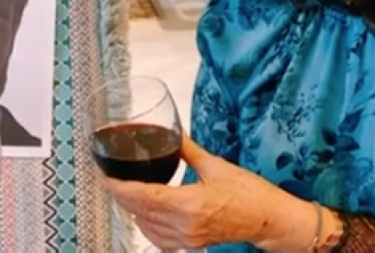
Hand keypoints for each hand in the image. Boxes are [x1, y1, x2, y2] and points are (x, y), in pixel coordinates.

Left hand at [103, 136, 320, 250]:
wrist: (269, 219)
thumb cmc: (250, 193)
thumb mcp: (216, 165)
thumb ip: (188, 149)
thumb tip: (171, 132)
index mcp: (189, 203)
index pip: (142, 196)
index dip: (119, 186)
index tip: (105, 175)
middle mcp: (184, 225)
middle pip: (139, 211)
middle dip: (121, 195)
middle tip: (110, 178)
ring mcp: (187, 238)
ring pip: (146, 226)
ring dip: (132, 209)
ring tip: (125, 191)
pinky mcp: (192, 244)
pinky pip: (159, 239)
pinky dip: (146, 225)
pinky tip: (145, 214)